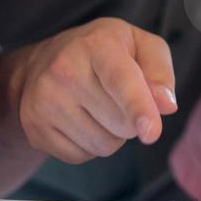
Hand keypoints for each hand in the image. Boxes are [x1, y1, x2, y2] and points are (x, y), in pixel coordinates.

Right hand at [9, 18, 177, 163]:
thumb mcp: (139, 45)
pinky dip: (88, 145)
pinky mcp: (34, 128)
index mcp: (96, 44)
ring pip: (103, 144)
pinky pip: (81, 156)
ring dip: (111, 133)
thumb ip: (160, 72)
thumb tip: (166, 106)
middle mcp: (64, 70)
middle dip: (131, 118)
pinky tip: (79, 119)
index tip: (151, 132)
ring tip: (96, 105)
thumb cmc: (104, 53)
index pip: (121, 80)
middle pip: (121, 123)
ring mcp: (44, 101)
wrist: (43, 62)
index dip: (139, 106)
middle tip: (114, 94)